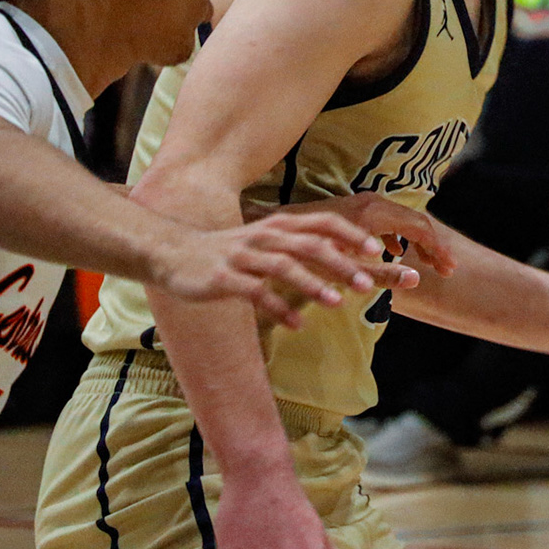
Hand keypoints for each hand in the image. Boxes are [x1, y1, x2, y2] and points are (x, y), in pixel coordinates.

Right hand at [157, 212, 397, 327]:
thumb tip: (342, 252)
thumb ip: (299, 245)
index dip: (350, 234)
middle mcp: (263, 237)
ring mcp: (242, 257)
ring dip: (313, 284)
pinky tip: (298, 325)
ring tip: (337, 303)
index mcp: (277, 226)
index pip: (321, 223)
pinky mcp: (223, 279)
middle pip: (309, 245)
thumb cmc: (227, 252)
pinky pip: (254, 292)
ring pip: (283, 266)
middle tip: (368, 284)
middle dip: (341, 264)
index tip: (376, 250)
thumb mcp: (264, 241)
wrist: (173, 254)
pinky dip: (278, 308)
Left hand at [276, 192, 454, 276]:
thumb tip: (417, 279)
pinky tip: (396, 252)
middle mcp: (371, 201)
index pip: (421, 227)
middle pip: (415, 220)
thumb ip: (383, 274)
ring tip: (426, 262)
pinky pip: (387, 218)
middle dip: (433, 245)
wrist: (272, 234)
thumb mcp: (345, 269)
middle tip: (447, 269)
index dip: (438, 250)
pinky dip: (399, 235)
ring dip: (417, 240)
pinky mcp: (352, 208)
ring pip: (401, 218)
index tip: (449, 270)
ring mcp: (361, 202)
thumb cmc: (304, 255)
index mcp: (375, 213)